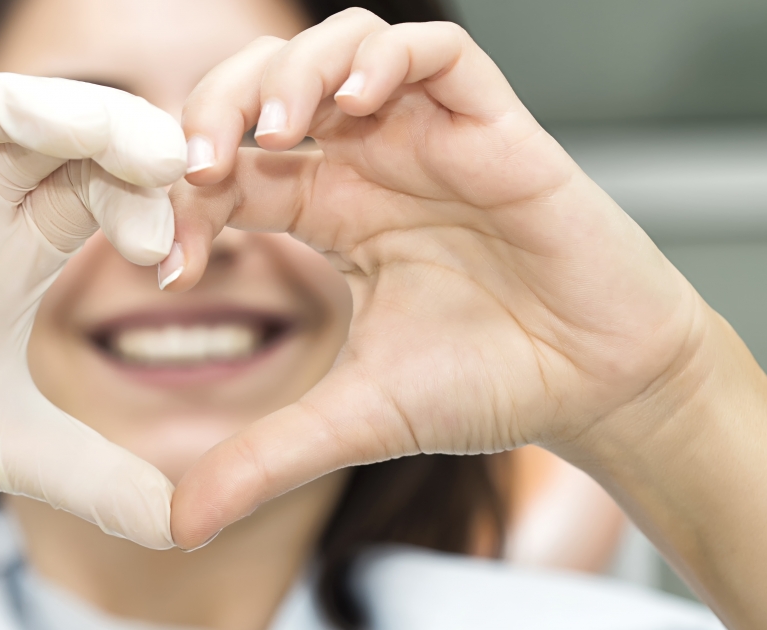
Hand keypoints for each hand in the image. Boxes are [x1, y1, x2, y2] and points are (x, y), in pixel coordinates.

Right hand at [0, 69, 185, 548]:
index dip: (145, 207)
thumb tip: (187, 530)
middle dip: (116, 139)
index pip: (100, 194)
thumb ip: (92, 478)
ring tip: (88, 132)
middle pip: (59, 138)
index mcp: (16, 250)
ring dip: (38, 108)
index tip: (170, 255)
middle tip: (169, 164)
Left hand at [166, 10, 708, 546]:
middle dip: (215, 107)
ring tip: (272, 130)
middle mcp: (368, 162)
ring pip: (340, 46)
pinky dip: (384, 58)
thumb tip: (179, 525)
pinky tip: (355, 104)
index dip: (184, 198)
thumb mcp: (353, 421)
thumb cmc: (488, 384)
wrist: (597, 388)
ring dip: (291, 72)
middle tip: (196, 163)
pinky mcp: (493, 125)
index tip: (170, 262)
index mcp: (326, 212)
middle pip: (265, 86)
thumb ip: (264, 458)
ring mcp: (427, 136)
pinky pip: (435, 49)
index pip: (229, 171)